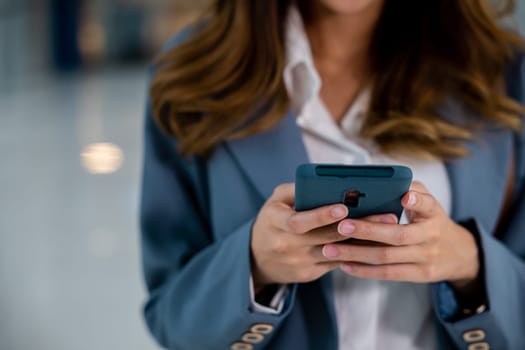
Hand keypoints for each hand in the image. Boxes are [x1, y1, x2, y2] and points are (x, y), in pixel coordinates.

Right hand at [251, 183, 391, 290]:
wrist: (257, 259)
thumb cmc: (271, 222)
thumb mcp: (275, 201)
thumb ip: (296, 190)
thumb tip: (326, 181)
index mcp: (275, 222)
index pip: (299, 221)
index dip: (321, 215)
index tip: (343, 207)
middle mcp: (286, 245)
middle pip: (326, 236)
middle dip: (357, 226)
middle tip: (385, 216)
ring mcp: (299, 262)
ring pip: (336, 252)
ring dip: (363, 240)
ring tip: (387, 228)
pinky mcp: (309, 274)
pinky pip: (336, 263)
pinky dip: (355, 252)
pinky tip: (375, 242)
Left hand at [322, 182, 479, 289]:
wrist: (460, 254)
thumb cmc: (431, 221)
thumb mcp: (429, 202)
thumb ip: (410, 190)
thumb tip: (383, 181)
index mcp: (433, 213)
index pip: (428, 204)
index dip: (417, 200)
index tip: (405, 196)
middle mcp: (430, 236)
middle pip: (398, 235)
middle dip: (368, 231)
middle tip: (342, 226)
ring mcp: (425, 257)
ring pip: (387, 257)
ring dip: (357, 253)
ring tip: (331, 249)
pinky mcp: (420, 275)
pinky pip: (388, 274)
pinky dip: (365, 270)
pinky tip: (344, 264)